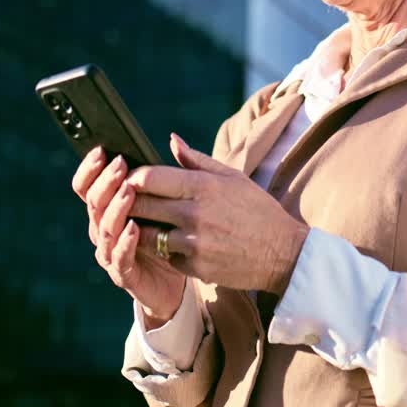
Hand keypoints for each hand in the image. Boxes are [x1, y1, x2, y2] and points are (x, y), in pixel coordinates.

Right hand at [72, 147, 185, 325]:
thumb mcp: (171, 200)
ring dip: (115, 208)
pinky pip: (119, 257)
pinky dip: (125, 242)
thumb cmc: (169, 234)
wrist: (176, 281)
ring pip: (104, 228)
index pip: (87, 186)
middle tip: (119, 165)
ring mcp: (111, 252)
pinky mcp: (123, 274)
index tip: (102, 150)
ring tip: (128, 191)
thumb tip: (173, 138)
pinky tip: (134, 228)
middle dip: (105, 182)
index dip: (90, 168)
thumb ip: (167, 174)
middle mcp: (103, 229)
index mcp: (108, 209)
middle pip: (93, 202)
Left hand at [126, 133, 309, 294]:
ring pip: (147, 235)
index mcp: (204, 186)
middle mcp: (195, 213)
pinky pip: (165, 256)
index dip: (133, 177)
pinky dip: (164, 251)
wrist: (283, 253)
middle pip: (141, 205)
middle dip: (128, 202)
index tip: (129, 179)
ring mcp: (194, 242)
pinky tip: (171, 243)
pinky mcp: (195, 266)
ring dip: (141, 229)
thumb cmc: (258, 210)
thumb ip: (197, 160)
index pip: (150, 177)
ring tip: (143, 222)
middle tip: (123, 201)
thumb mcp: (233, 178)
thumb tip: (171, 140)